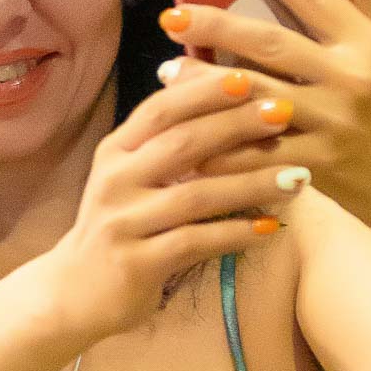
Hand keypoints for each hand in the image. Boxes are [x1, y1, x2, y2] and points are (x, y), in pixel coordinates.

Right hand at [46, 73, 311, 344]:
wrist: (73, 291)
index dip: (203, 92)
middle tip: (284, 115)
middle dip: (237, 125)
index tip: (248, 79)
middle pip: (182, 144)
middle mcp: (115, 181)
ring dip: (251, 183)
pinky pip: (196, 242)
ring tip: (297, 177)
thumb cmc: (117, 225)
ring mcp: (124, 223)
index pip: (160, 109)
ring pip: (196, 195)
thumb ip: (161, 141)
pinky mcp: (137, 263)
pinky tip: (270, 228)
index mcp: (115, 152)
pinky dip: (236, 233)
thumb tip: (213, 96)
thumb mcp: (128, 177)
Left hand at [156, 0, 370, 241]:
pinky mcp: (320, 164)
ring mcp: (335, 122)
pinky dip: (222, 146)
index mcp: (368, 43)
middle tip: (172, 14)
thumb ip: (357, 0)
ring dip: (206, 83)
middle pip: (272, 43)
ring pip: (256, 96)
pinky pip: (259, 152)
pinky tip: (191, 135)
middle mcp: (352, 77)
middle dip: (217, 24)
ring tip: (169, 70)